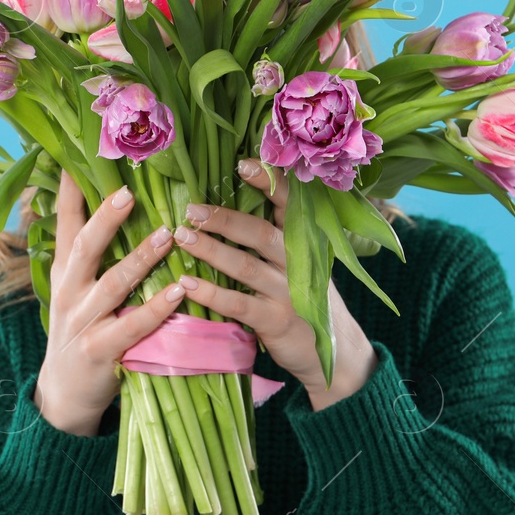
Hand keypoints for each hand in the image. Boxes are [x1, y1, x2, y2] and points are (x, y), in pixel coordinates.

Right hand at [34, 172, 180, 435]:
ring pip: (111, 283)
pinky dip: (155, 308)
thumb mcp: (76, 286)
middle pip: (84, 246)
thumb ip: (92, 250)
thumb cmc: (82, 328)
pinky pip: (131, 326)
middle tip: (129, 190)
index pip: (65, 221)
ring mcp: (82, 321)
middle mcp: (69, 290)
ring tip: (166, 234)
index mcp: (65, 269)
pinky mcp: (99, 351)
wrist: (64, 393)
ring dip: (139, 258)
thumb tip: (114, 199)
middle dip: (105, 217)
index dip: (70, 188)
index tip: (78, 153)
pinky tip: (178, 291)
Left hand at [171, 160, 377, 411]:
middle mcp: (299, 262)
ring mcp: (289, 292)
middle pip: (261, 233)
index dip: (267, 182)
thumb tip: (228, 205)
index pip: (288, 204)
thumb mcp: (300, 262)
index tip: (241, 164)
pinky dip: (211, 293)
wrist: (332, 350)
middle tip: (191, 209)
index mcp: (302, 241)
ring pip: (246, 266)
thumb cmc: (303, 297)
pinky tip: (186, 283)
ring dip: (211, 250)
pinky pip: (239, 304)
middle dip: (224, 219)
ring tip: (181, 237)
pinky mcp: (276, 321)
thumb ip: (274, 236)